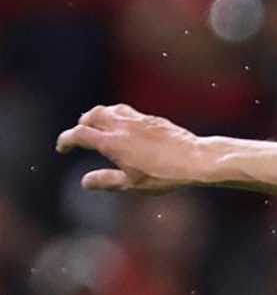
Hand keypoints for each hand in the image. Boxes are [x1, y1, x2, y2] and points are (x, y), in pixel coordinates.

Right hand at [55, 104, 210, 192]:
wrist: (196, 160)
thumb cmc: (166, 175)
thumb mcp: (132, 184)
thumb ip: (106, 181)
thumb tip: (85, 182)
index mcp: (111, 142)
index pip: (79, 134)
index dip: (66, 140)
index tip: (62, 148)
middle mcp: (122, 125)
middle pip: (91, 116)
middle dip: (81, 125)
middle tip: (79, 135)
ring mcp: (138, 119)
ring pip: (109, 110)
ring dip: (98, 116)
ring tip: (97, 126)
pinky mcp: (152, 119)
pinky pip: (127, 111)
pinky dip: (117, 115)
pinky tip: (124, 126)